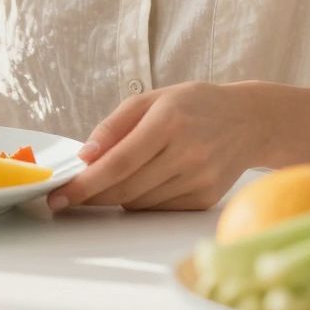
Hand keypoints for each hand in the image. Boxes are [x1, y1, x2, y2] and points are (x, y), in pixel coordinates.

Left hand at [47, 82, 266, 212]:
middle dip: (92, 196)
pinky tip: (145, 181)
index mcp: (169, 122)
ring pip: (139, 203)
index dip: (85, 184)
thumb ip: (114, 126)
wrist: (249, 121)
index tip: (59, 195)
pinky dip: (141, 201)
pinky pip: (159, 209)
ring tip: (113, 180)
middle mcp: (187, 153)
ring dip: (116, 197)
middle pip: (125, 188)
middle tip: (69, 196)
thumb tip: (84, 157)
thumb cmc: (193, 105)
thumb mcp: (151, 99)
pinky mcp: (205, 199)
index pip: (119, 163)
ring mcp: (199, 179)